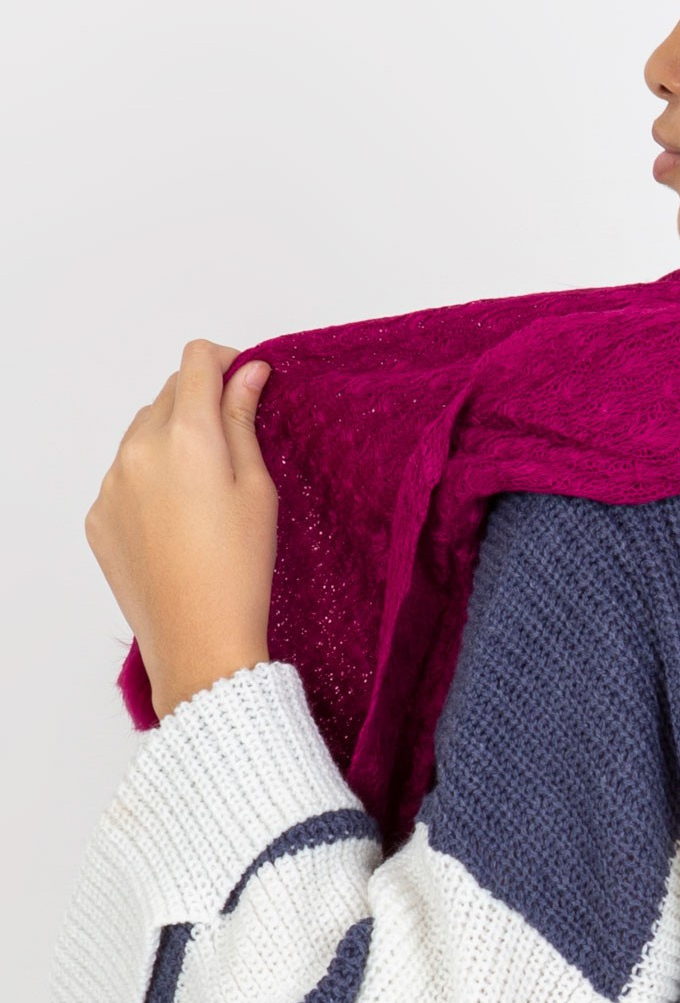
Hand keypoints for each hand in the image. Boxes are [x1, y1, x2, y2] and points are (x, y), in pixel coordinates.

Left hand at [85, 339, 277, 720]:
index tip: (246, 381)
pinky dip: (149, 479)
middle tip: (235, 443)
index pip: (196, 362)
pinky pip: (123, 475)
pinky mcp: (97, 515)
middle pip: (168, 394)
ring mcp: (110, 483)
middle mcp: (138, 450)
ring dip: (172, 440)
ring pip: (142, 434)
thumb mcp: (257, 489)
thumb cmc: (241, 570)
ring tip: (205, 490)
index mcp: (187, 437)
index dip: (226, 361)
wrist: (198, 641)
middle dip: (201, 402)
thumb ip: (244, 421)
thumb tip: (247, 373)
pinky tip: (178, 520)